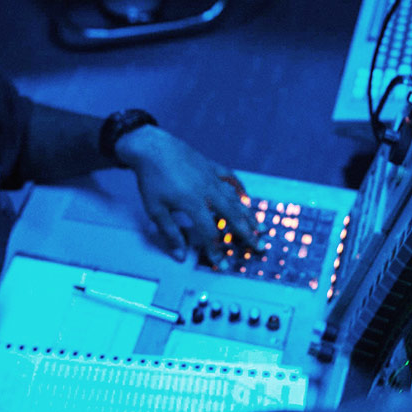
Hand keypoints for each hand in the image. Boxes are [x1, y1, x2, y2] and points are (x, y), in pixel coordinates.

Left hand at [114, 125, 258, 260]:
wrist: (151, 147)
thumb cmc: (151, 179)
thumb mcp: (155, 209)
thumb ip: (170, 233)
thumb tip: (179, 256)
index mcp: (193, 203)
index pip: (209, 232)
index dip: (216, 250)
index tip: (222, 264)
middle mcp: (208, 190)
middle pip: (232, 216)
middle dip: (247, 233)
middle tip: (259, 246)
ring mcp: (212, 177)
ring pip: (235, 198)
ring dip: (249, 214)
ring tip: (260, 227)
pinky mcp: (212, 166)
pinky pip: (231, 178)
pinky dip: (240, 189)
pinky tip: (246, 198)